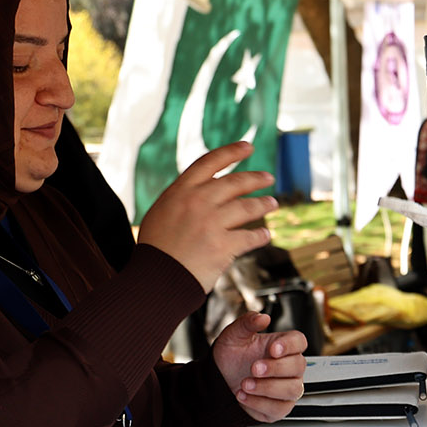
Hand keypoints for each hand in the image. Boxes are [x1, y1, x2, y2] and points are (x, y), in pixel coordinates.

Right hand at [137, 142, 276, 288]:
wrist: (154, 279)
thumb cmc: (156, 248)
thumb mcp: (161, 212)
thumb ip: (183, 198)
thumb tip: (204, 189)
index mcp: (181, 191)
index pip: (210, 162)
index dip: (232, 152)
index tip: (248, 147)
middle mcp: (198, 202)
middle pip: (235, 182)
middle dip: (256, 178)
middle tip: (268, 177)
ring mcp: (212, 223)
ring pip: (247, 207)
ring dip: (263, 204)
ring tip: (272, 203)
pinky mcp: (223, 246)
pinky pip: (250, 237)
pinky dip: (260, 236)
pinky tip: (266, 234)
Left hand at [212, 312, 306, 422]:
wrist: (219, 380)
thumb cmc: (232, 357)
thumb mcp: (233, 336)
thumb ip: (247, 323)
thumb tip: (262, 317)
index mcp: (282, 346)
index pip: (299, 342)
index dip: (290, 345)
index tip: (273, 349)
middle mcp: (290, 367)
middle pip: (298, 366)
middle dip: (275, 368)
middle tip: (254, 368)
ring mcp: (287, 388)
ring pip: (292, 389)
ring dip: (268, 387)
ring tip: (245, 384)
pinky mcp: (279, 407)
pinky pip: (279, 408)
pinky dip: (259, 403)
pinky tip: (243, 395)